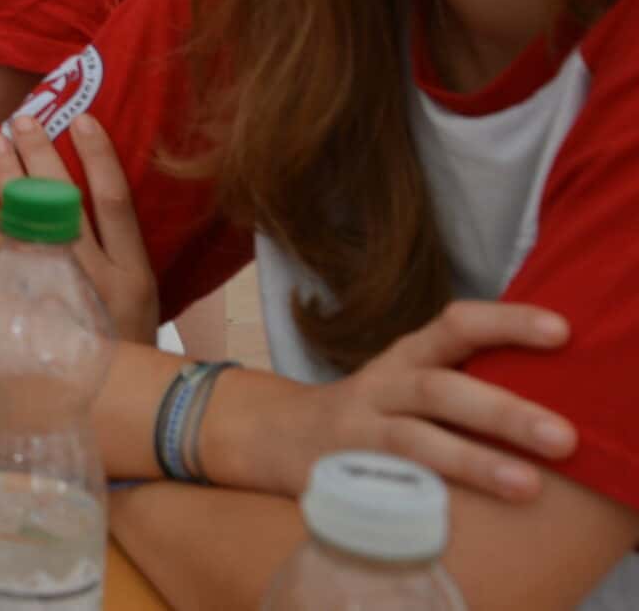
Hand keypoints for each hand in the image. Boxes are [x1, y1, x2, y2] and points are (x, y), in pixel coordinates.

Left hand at [0, 114, 159, 344]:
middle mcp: (96, 282)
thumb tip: (97, 191)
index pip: (116, 203)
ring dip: (8, 182)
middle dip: (43, 157)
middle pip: (66, 205)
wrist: (113, 409)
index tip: (81, 118)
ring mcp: (57, 299)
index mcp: (134, 274)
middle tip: (22, 119)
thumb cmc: (124, 343)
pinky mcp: (23, 318)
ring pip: (28, 227)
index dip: (99, 157)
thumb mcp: (141, 301)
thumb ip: (121, 254)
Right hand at [269, 300, 576, 503]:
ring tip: (527, 486)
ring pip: (413, 440)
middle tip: (564, 437)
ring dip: (471, 461)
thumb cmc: (377, 410)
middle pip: (439, 388)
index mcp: (406, 357)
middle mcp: (381, 387)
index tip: (561, 332)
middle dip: (502, 411)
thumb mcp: (411, 379)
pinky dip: (423, 499)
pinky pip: (385, 486)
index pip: (456, 325)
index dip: (507, 324)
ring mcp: (358, 432)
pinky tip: (461, 520)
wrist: (280, 435)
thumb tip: (556, 394)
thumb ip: (466, 377)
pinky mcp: (344, 474)